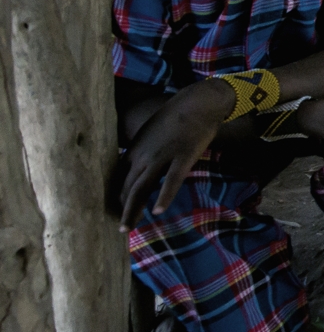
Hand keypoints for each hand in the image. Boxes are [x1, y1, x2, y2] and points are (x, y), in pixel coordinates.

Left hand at [117, 81, 231, 224]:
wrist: (198, 103)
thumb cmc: (178, 114)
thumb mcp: (153, 130)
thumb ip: (147, 147)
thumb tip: (144, 161)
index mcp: (136, 149)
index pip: (120, 178)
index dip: (117, 196)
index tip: (116, 210)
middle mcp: (144, 155)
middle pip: (127, 187)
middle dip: (122, 209)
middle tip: (120, 228)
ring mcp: (162, 157)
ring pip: (141, 188)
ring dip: (132, 210)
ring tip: (127, 228)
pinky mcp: (182, 157)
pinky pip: (171, 181)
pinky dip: (164, 196)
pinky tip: (159, 211)